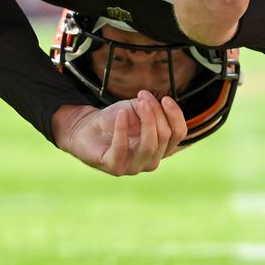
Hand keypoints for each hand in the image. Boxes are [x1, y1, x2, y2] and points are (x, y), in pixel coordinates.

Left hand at [51, 91, 187, 174]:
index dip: (175, 115)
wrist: (86, 128)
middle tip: (144, 97)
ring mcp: (134, 167)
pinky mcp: (115, 167)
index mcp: (160, 147)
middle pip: (165, 137)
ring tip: (140, 103)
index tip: (166, 98)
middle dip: (156, 113)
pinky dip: (122, 129)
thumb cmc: (116, 120)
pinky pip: (122, 149)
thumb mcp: (138, 109)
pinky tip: (121, 114)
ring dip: (147, 121)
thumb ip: (152, 108)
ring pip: (149, 145)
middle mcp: (151, 161)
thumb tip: (161, 102)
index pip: (178, 134)